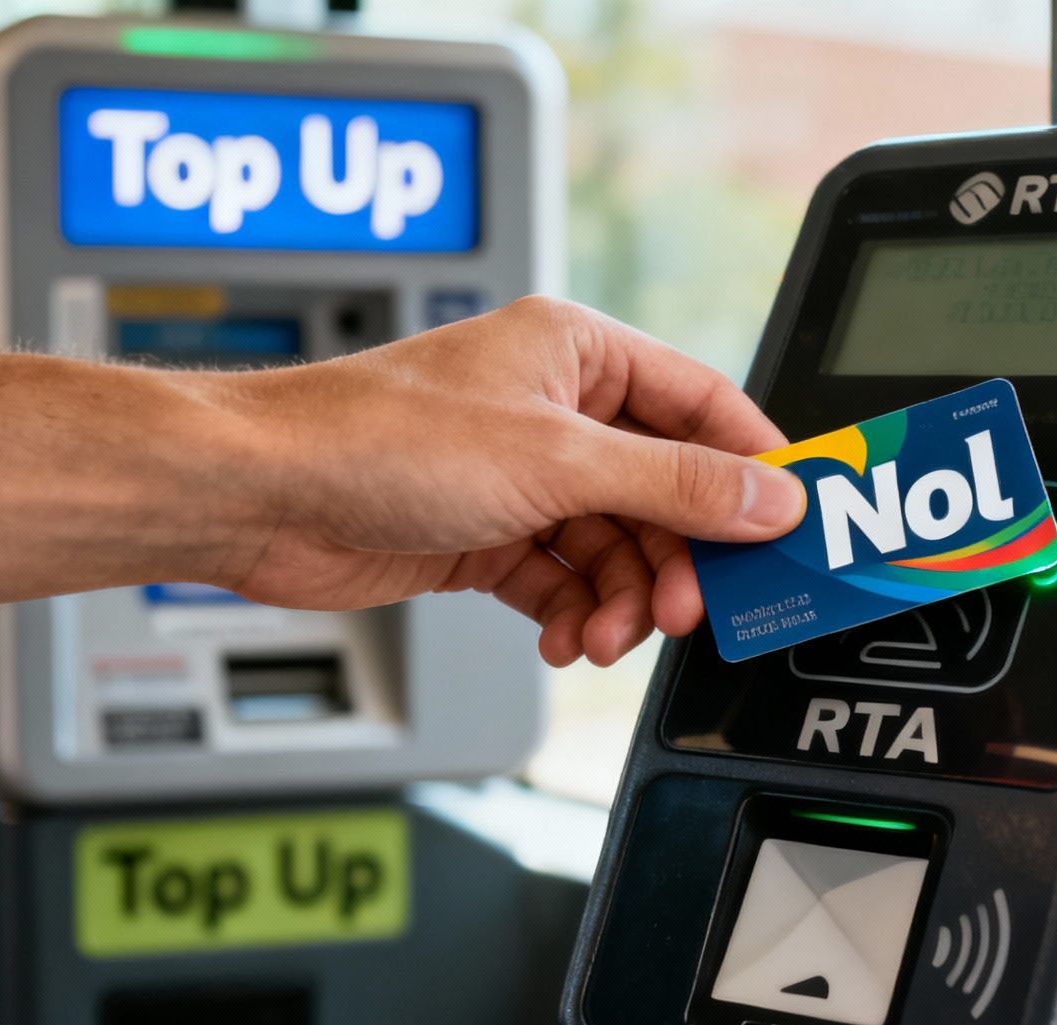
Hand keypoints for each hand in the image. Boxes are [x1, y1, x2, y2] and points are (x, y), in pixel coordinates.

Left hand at [215, 297, 805, 666]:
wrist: (265, 498)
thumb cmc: (380, 441)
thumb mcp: (557, 463)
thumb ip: (676, 486)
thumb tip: (771, 498)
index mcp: (579, 353)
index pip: (703, 405)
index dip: (752, 467)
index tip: (791, 526)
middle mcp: (555, 409)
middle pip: (665, 490)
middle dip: (677, 558)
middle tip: (688, 611)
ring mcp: (522, 475)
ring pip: (616, 546)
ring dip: (621, 599)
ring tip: (603, 636)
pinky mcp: (488, 535)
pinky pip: (563, 580)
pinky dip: (571, 614)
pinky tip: (562, 639)